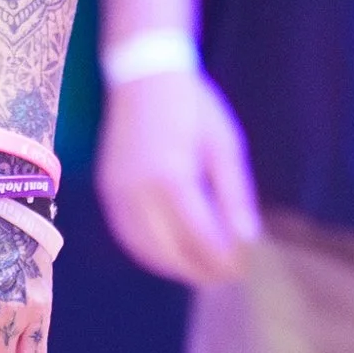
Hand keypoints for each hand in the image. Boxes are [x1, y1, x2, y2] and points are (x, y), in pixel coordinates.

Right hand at [95, 69, 259, 284]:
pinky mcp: (106, 189)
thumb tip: (247, 239)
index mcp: (172, 178)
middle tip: (223, 277)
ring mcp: (117, 192)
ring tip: (198, 271)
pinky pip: (125, 234)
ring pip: (143, 248)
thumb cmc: (193, 107)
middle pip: (169, 250)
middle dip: (198, 269)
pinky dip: (147, 252)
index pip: (199, 237)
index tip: (240, 270)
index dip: (220, 259)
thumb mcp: (225, 146)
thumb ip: (234, 195)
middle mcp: (138, 191)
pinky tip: (168, 254)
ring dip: (172, 266)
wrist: (144, 76)